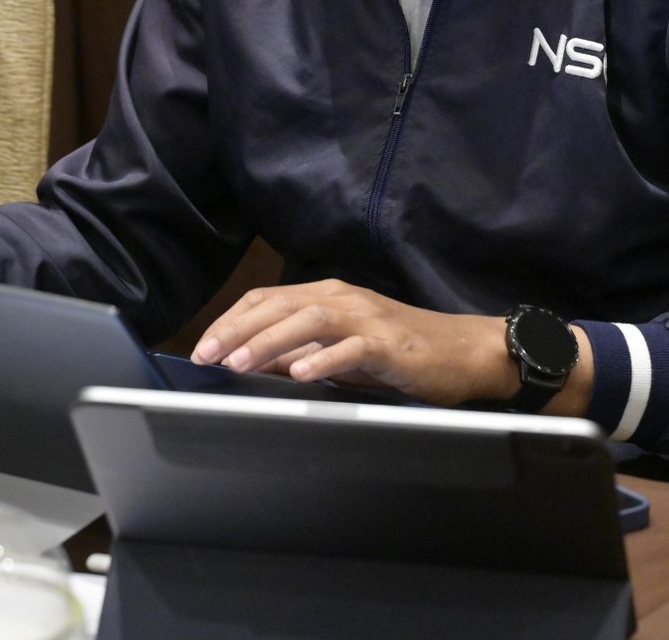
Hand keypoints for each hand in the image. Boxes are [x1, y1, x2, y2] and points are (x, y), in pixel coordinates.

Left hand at [190, 279, 591, 411]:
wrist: (464, 352)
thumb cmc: (402, 353)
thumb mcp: (343, 350)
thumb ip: (303, 351)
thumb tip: (255, 363)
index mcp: (328, 295)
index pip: (267, 299)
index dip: (232, 320)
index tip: (204, 346)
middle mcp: (343, 297)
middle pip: (280, 305)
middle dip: (238, 329)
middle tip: (207, 355)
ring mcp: (367, 317)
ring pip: (309, 320)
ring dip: (270, 341)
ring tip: (240, 364)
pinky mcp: (389, 342)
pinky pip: (351, 348)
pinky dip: (323, 359)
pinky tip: (299, 373)